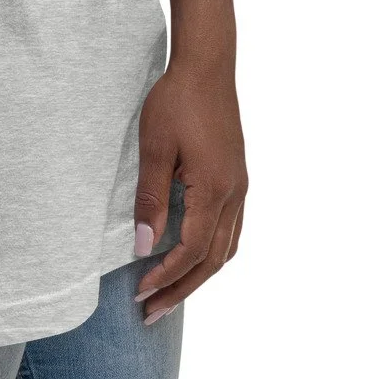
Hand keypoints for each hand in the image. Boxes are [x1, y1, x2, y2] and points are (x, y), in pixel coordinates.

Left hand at [131, 57, 246, 322]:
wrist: (208, 66)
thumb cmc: (176, 101)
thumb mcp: (155, 148)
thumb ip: (150, 198)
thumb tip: (143, 246)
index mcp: (215, 189)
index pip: (192, 250)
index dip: (166, 276)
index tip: (139, 292)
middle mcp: (234, 194)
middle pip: (213, 259)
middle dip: (182, 289)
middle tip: (151, 313)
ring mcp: (240, 186)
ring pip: (227, 248)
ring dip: (199, 275)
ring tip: (171, 293)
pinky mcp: (237, 176)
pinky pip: (231, 229)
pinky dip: (212, 253)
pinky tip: (193, 256)